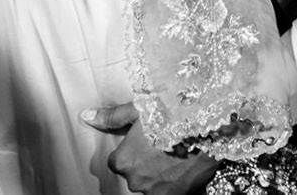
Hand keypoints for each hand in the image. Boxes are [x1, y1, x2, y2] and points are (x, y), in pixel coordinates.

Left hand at [81, 103, 219, 194]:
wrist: (209, 126)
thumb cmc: (174, 114)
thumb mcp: (141, 110)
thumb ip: (113, 117)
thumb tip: (87, 117)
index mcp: (123, 159)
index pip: (119, 161)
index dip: (134, 150)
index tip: (148, 142)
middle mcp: (134, 179)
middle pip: (135, 174)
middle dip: (147, 163)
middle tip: (164, 146)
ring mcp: (153, 190)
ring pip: (151, 184)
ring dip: (160, 175)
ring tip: (176, 156)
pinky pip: (165, 193)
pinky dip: (171, 184)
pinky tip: (181, 170)